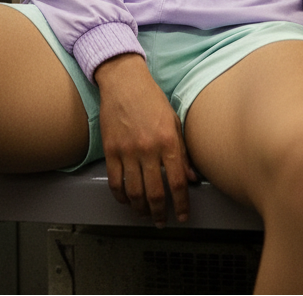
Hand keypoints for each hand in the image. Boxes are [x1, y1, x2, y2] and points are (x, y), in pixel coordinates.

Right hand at [95, 53, 197, 226]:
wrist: (124, 82)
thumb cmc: (151, 99)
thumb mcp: (174, 122)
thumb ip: (183, 152)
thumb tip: (192, 177)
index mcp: (168, 141)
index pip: (177, 182)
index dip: (181, 204)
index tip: (182, 215)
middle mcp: (148, 149)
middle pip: (155, 193)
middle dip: (160, 213)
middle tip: (161, 221)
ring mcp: (127, 150)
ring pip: (134, 192)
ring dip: (140, 209)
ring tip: (145, 213)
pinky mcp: (110, 150)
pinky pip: (115, 182)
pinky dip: (120, 196)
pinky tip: (126, 200)